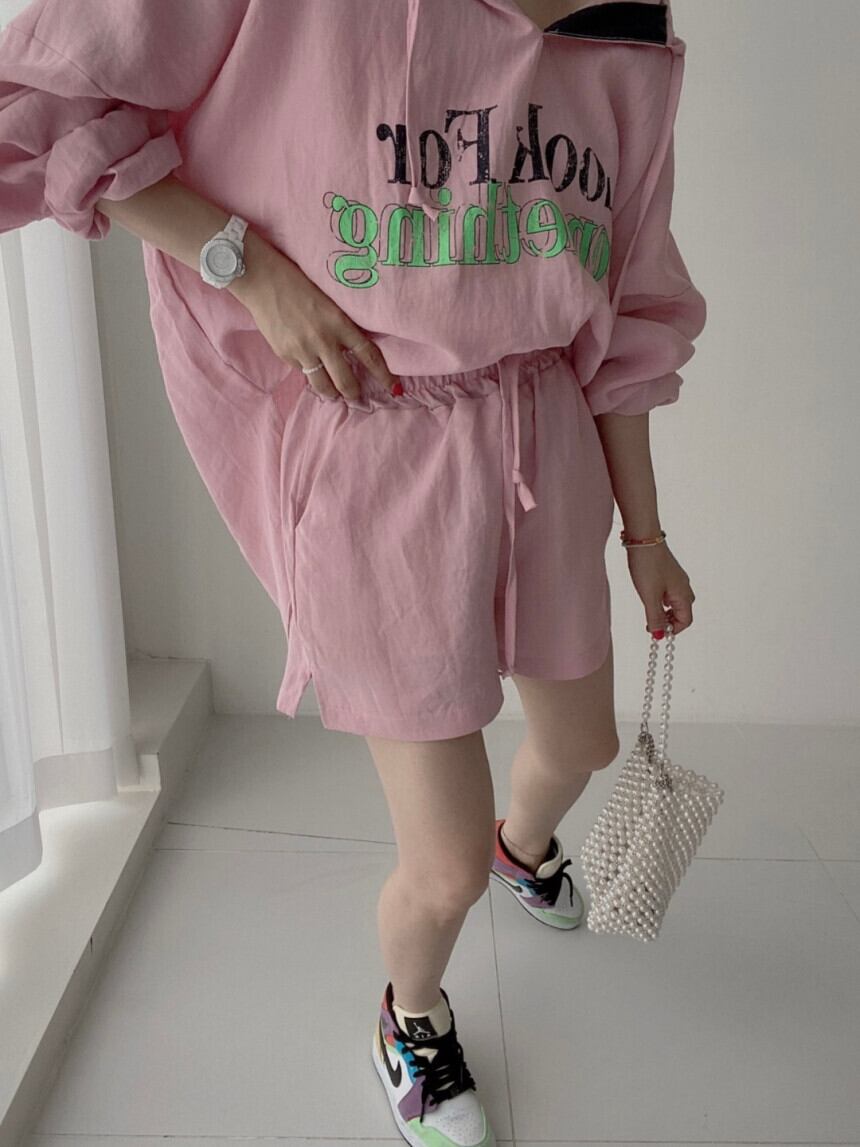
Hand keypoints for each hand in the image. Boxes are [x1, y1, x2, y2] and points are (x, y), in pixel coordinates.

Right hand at [236, 246, 399, 400]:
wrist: (263, 279)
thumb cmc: (299, 284)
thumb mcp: (329, 303)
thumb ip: (340, 327)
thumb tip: (350, 352)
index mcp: (339, 322)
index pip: (369, 355)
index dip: (383, 375)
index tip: (394, 388)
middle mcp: (323, 340)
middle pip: (346, 380)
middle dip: (353, 392)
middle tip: (356, 396)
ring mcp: (303, 350)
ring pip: (323, 385)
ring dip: (331, 392)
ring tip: (333, 393)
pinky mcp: (285, 355)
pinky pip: (302, 372)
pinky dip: (308, 372)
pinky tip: (308, 365)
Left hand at [625, 541, 694, 637]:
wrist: (643, 538)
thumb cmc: (648, 565)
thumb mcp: (650, 596)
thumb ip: (655, 618)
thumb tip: (659, 637)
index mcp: (683, 594)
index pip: (686, 621)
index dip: (672, 630)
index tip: (656, 632)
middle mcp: (684, 586)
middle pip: (682, 612)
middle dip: (668, 622)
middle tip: (651, 623)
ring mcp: (676, 579)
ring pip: (674, 602)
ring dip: (663, 611)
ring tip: (648, 610)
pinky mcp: (667, 573)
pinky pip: (668, 593)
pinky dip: (660, 600)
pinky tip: (649, 596)